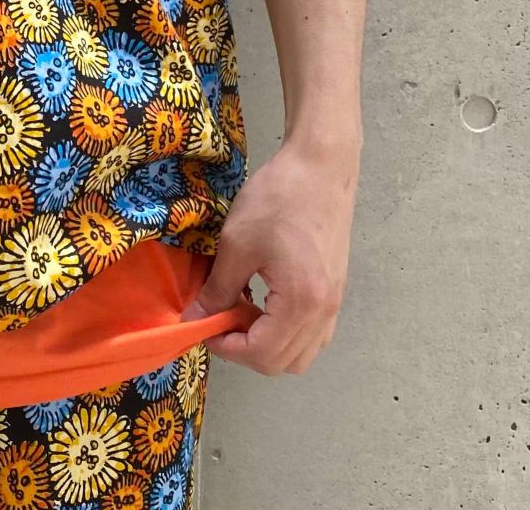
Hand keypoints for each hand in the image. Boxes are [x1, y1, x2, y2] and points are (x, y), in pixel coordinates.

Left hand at [182, 135, 358, 374]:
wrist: (321, 167)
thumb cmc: (277, 199)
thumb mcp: (236, 243)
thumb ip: (218, 288)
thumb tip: (195, 319)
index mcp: (302, 304)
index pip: (263, 356)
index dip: (226, 348)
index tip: (201, 325)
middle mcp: (325, 313)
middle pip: (284, 363)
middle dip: (245, 350)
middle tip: (218, 318)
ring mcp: (334, 303)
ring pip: (300, 351)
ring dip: (266, 342)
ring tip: (238, 308)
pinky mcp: (334, 289)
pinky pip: (311, 332)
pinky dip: (283, 329)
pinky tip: (260, 299)